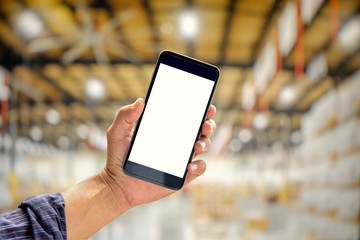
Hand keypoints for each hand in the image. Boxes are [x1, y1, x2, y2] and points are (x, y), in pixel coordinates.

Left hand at [101, 98, 215, 207]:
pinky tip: (189, 165)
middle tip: (205, 125)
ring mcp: (181, 159)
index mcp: (166, 129)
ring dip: (205, 143)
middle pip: (201, 130)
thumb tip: (140, 101)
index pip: (187, 116)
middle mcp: (177, 142)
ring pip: (203, 146)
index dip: (200, 110)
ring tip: (197, 145)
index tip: (205, 105)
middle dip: (208, 124)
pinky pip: (198, 169)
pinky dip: (199, 166)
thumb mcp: (117, 133)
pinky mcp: (182, 175)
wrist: (118, 185)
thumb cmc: (118, 157)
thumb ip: (125, 116)